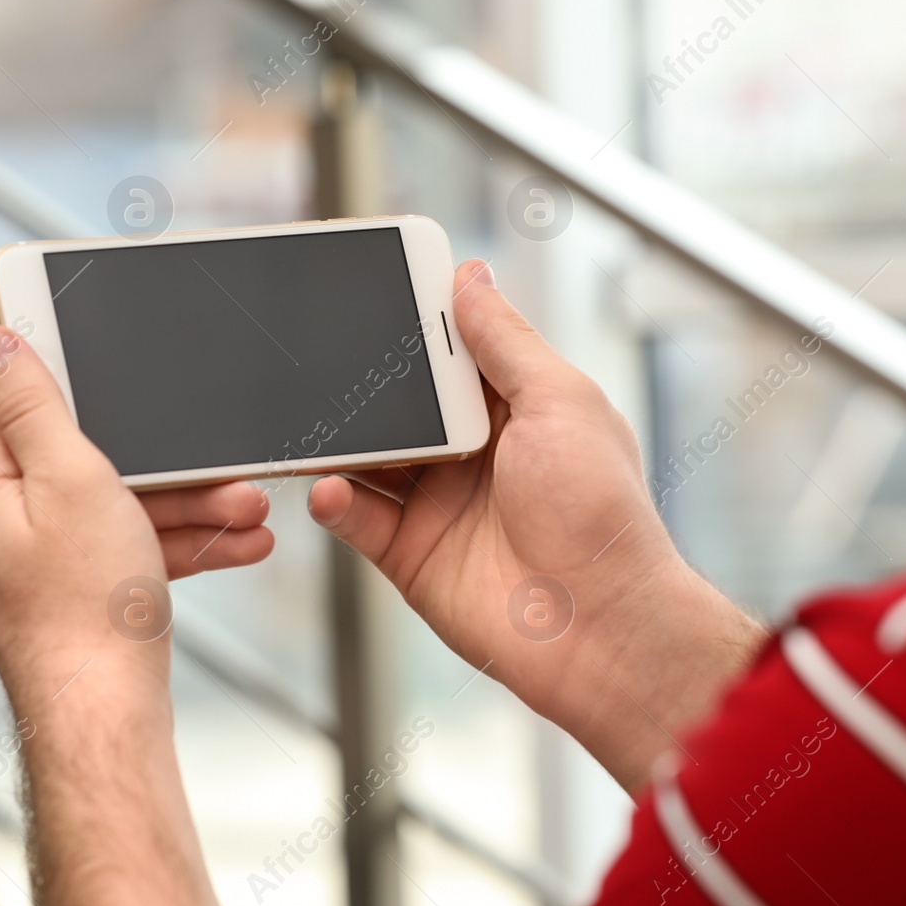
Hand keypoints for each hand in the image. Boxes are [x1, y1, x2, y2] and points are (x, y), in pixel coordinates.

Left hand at [0, 326, 240, 905]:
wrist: (105, 721)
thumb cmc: (87, 608)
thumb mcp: (71, 476)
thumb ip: (33, 402)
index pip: (21, 404)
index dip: (84, 386)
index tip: (126, 367)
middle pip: (84, 460)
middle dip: (169, 466)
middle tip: (226, 466)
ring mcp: (27, 566)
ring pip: (114, 510)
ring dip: (188, 509)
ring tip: (250, 515)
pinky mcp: (65, 598)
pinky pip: (122, 553)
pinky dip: (173, 548)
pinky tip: (236, 545)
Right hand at [307, 260, 763, 789]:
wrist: (598, 629)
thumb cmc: (600, 514)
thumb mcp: (559, 402)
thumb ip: (505, 341)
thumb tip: (469, 277)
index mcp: (516, 408)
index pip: (455, 350)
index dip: (420, 319)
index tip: (377, 281)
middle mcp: (473, 453)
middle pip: (402, 401)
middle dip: (365, 379)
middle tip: (320, 351)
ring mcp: (438, 504)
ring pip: (369, 456)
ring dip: (338, 438)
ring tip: (305, 416)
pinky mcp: (411, 555)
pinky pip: (357, 519)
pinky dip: (334, 502)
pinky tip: (326, 488)